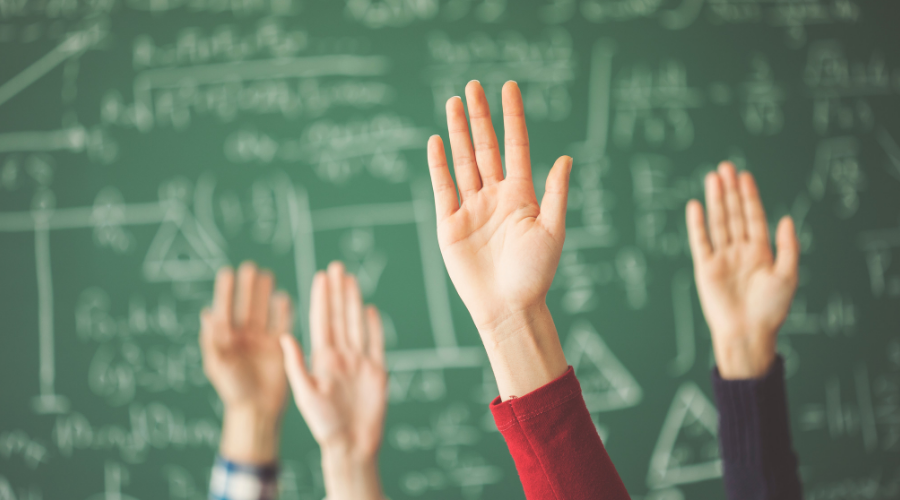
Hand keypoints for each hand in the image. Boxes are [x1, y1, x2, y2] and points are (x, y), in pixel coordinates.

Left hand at [200, 262, 291, 463]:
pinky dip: (283, 311)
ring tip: (267, 276)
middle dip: (247, 288)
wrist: (257, 410)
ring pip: (263, 312)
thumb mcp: (217, 365)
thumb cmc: (233, 390)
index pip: (225, 310)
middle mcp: (244, 338)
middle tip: (250, 268)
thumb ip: (212, 340)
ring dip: (264, 295)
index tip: (228, 273)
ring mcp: (262, 341)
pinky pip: (282, 324)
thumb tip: (207, 313)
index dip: (226, 292)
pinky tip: (283, 297)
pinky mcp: (279, 348)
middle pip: (246, 306)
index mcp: (226, 340)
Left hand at [280, 262, 385, 499]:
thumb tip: (283, 337)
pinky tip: (369, 309)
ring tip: (350, 279)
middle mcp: (340, 356)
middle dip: (337, 291)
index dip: (321, 298)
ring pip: (356, 324)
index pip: (321, 321)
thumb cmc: (325, 425)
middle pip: (339, 316)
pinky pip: (376, 343)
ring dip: (353, 301)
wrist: (353, 445)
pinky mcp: (377, 372)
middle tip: (335, 266)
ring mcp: (359, 362)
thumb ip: (296, 365)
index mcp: (322, 359)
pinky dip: (374, 326)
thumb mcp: (305, 394)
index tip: (319, 276)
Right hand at [427, 80, 569, 398]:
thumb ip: (555, 194)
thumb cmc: (535, 274)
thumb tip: (565, 158)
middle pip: (485, 148)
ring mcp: (471, 208)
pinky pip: (443, 187)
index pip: (515, 146)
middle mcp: (495, 197)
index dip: (512, 117)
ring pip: (463, 161)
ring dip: (458, 132)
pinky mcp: (449, 224)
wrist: (508, 308)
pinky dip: (439, 164)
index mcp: (521, 195)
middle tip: (473, 86)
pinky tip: (436, 141)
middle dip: (480, 117)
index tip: (509, 87)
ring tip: (453, 102)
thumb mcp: (553, 231)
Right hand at [686, 162, 798, 379]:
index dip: (749, 196)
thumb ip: (788, 246)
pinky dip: (697, 224)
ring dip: (715, 200)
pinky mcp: (705, 268)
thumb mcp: (788, 276)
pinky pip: (700, 241)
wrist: (748, 333)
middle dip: (730, 191)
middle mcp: (739, 251)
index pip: (753, 217)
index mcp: (760, 252)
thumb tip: (786, 218)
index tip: (745, 176)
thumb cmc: (771, 309)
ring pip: (718, 222)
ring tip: (713, 178)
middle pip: (733, 214)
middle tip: (726, 167)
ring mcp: (721, 258)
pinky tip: (696, 206)